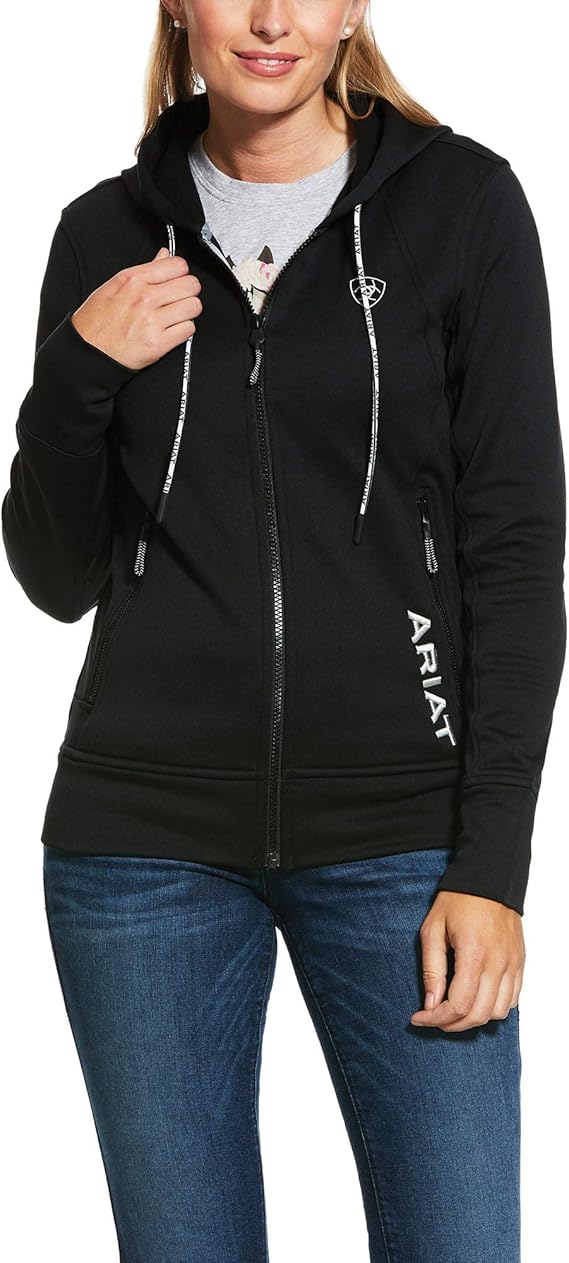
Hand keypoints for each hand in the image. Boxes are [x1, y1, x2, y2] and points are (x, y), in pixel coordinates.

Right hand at [71, 246, 202, 371]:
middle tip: (181, 297)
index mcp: (132, 280)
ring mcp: (152, 321)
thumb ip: (144, 270)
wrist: (87, 352)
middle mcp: (143, 298)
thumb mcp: (114, 286)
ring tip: (177, 314)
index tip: (179, 278)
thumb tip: (165, 256)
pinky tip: (173, 329)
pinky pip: (188, 329)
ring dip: (189, 310)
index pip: (177, 265)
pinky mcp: (158, 343)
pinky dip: (184, 329)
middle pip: (190, 284)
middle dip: (189, 290)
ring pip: (193, 306)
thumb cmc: (96, 321)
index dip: (182, 272)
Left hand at [410, 890, 524, 1031]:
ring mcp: (512, 964)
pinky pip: (513, 999)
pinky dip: (494, 1008)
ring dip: (475, 1019)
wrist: (489, 879)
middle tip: (433, 1018)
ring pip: (498, 1012)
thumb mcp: (433, 929)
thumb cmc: (458, 900)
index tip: (419, 1017)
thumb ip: (432, 969)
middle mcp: (498, 963)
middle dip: (452, 1024)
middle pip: (478, 1015)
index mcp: (473, 954)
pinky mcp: (520, 963)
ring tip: (455, 1010)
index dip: (436, 1019)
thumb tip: (431, 1003)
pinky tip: (476, 998)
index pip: (458, 1004)